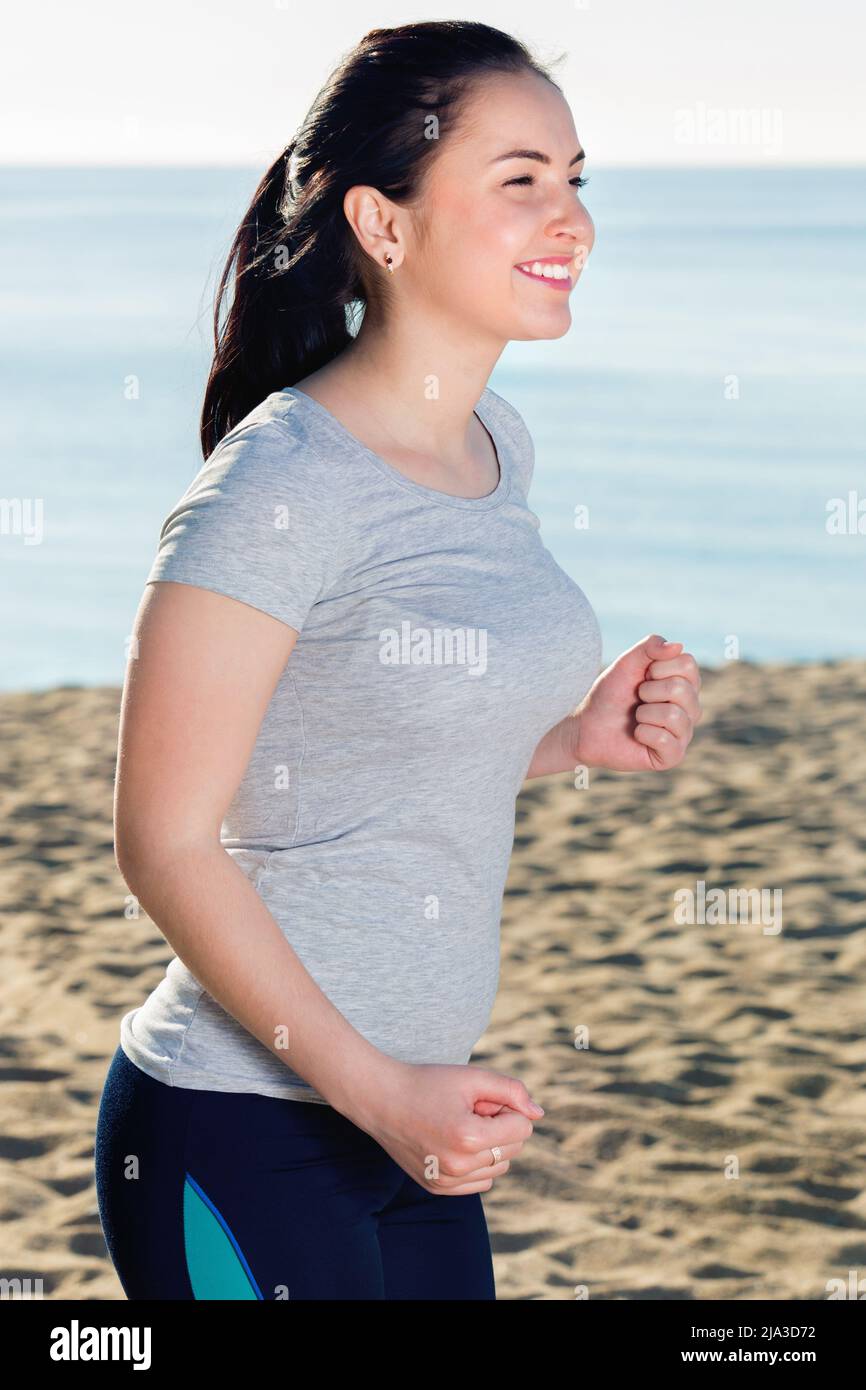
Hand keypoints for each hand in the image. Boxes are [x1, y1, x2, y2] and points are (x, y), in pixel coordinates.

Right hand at [356, 1062, 542, 1195]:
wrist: (381, 1101)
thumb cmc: (427, 1084)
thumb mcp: (472, 1077)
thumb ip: (512, 1090)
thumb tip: (538, 1114)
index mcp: (469, 1137)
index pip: (522, 1128)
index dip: (506, 1107)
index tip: (480, 1099)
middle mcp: (458, 1166)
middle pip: (513, 1149)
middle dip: (500, 1125)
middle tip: (469, 1110)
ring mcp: (447, 1182)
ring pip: (500, 1168)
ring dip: (490, 1146)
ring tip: (459, 1125)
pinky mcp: (438, 1189)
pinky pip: (481, 1182)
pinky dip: (477, 1164)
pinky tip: (454, 1143)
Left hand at [569, 633, 701, 772]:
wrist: (587, 725)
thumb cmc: (610, 694)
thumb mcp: (628, 663)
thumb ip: (650, 647)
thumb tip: (678, 646)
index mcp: (685, 683)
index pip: (688, 663)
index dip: (657, 667)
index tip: (643, 676)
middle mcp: (690, 708)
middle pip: (683, 689)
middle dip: (649, 691)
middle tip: (638, 698)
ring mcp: (684, 733)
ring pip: (674, 715)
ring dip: (644, 713)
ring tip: (636, 717)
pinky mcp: (672, 756)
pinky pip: (664, 740)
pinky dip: (642, 733)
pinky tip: (636, 734)